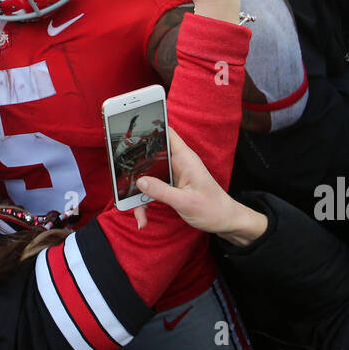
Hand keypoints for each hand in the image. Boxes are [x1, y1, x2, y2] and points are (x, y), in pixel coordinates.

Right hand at [135, 128, 267, 243]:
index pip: (166, 133)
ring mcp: (173, 175)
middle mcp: (177, 163)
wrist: (224, 222)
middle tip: (123, 184)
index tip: (130, 131)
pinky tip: (143, 218)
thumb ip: (162, 191)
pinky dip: (144, 203)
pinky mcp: (170, 186)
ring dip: (139, 195)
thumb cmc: (213, 209)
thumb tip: (140, 181)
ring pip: (147, 177)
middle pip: (149, 157)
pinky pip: (151, 190)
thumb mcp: (185, 202)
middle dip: (135, 171)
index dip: (150, 127)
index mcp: (185, 159)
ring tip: (139, 214)